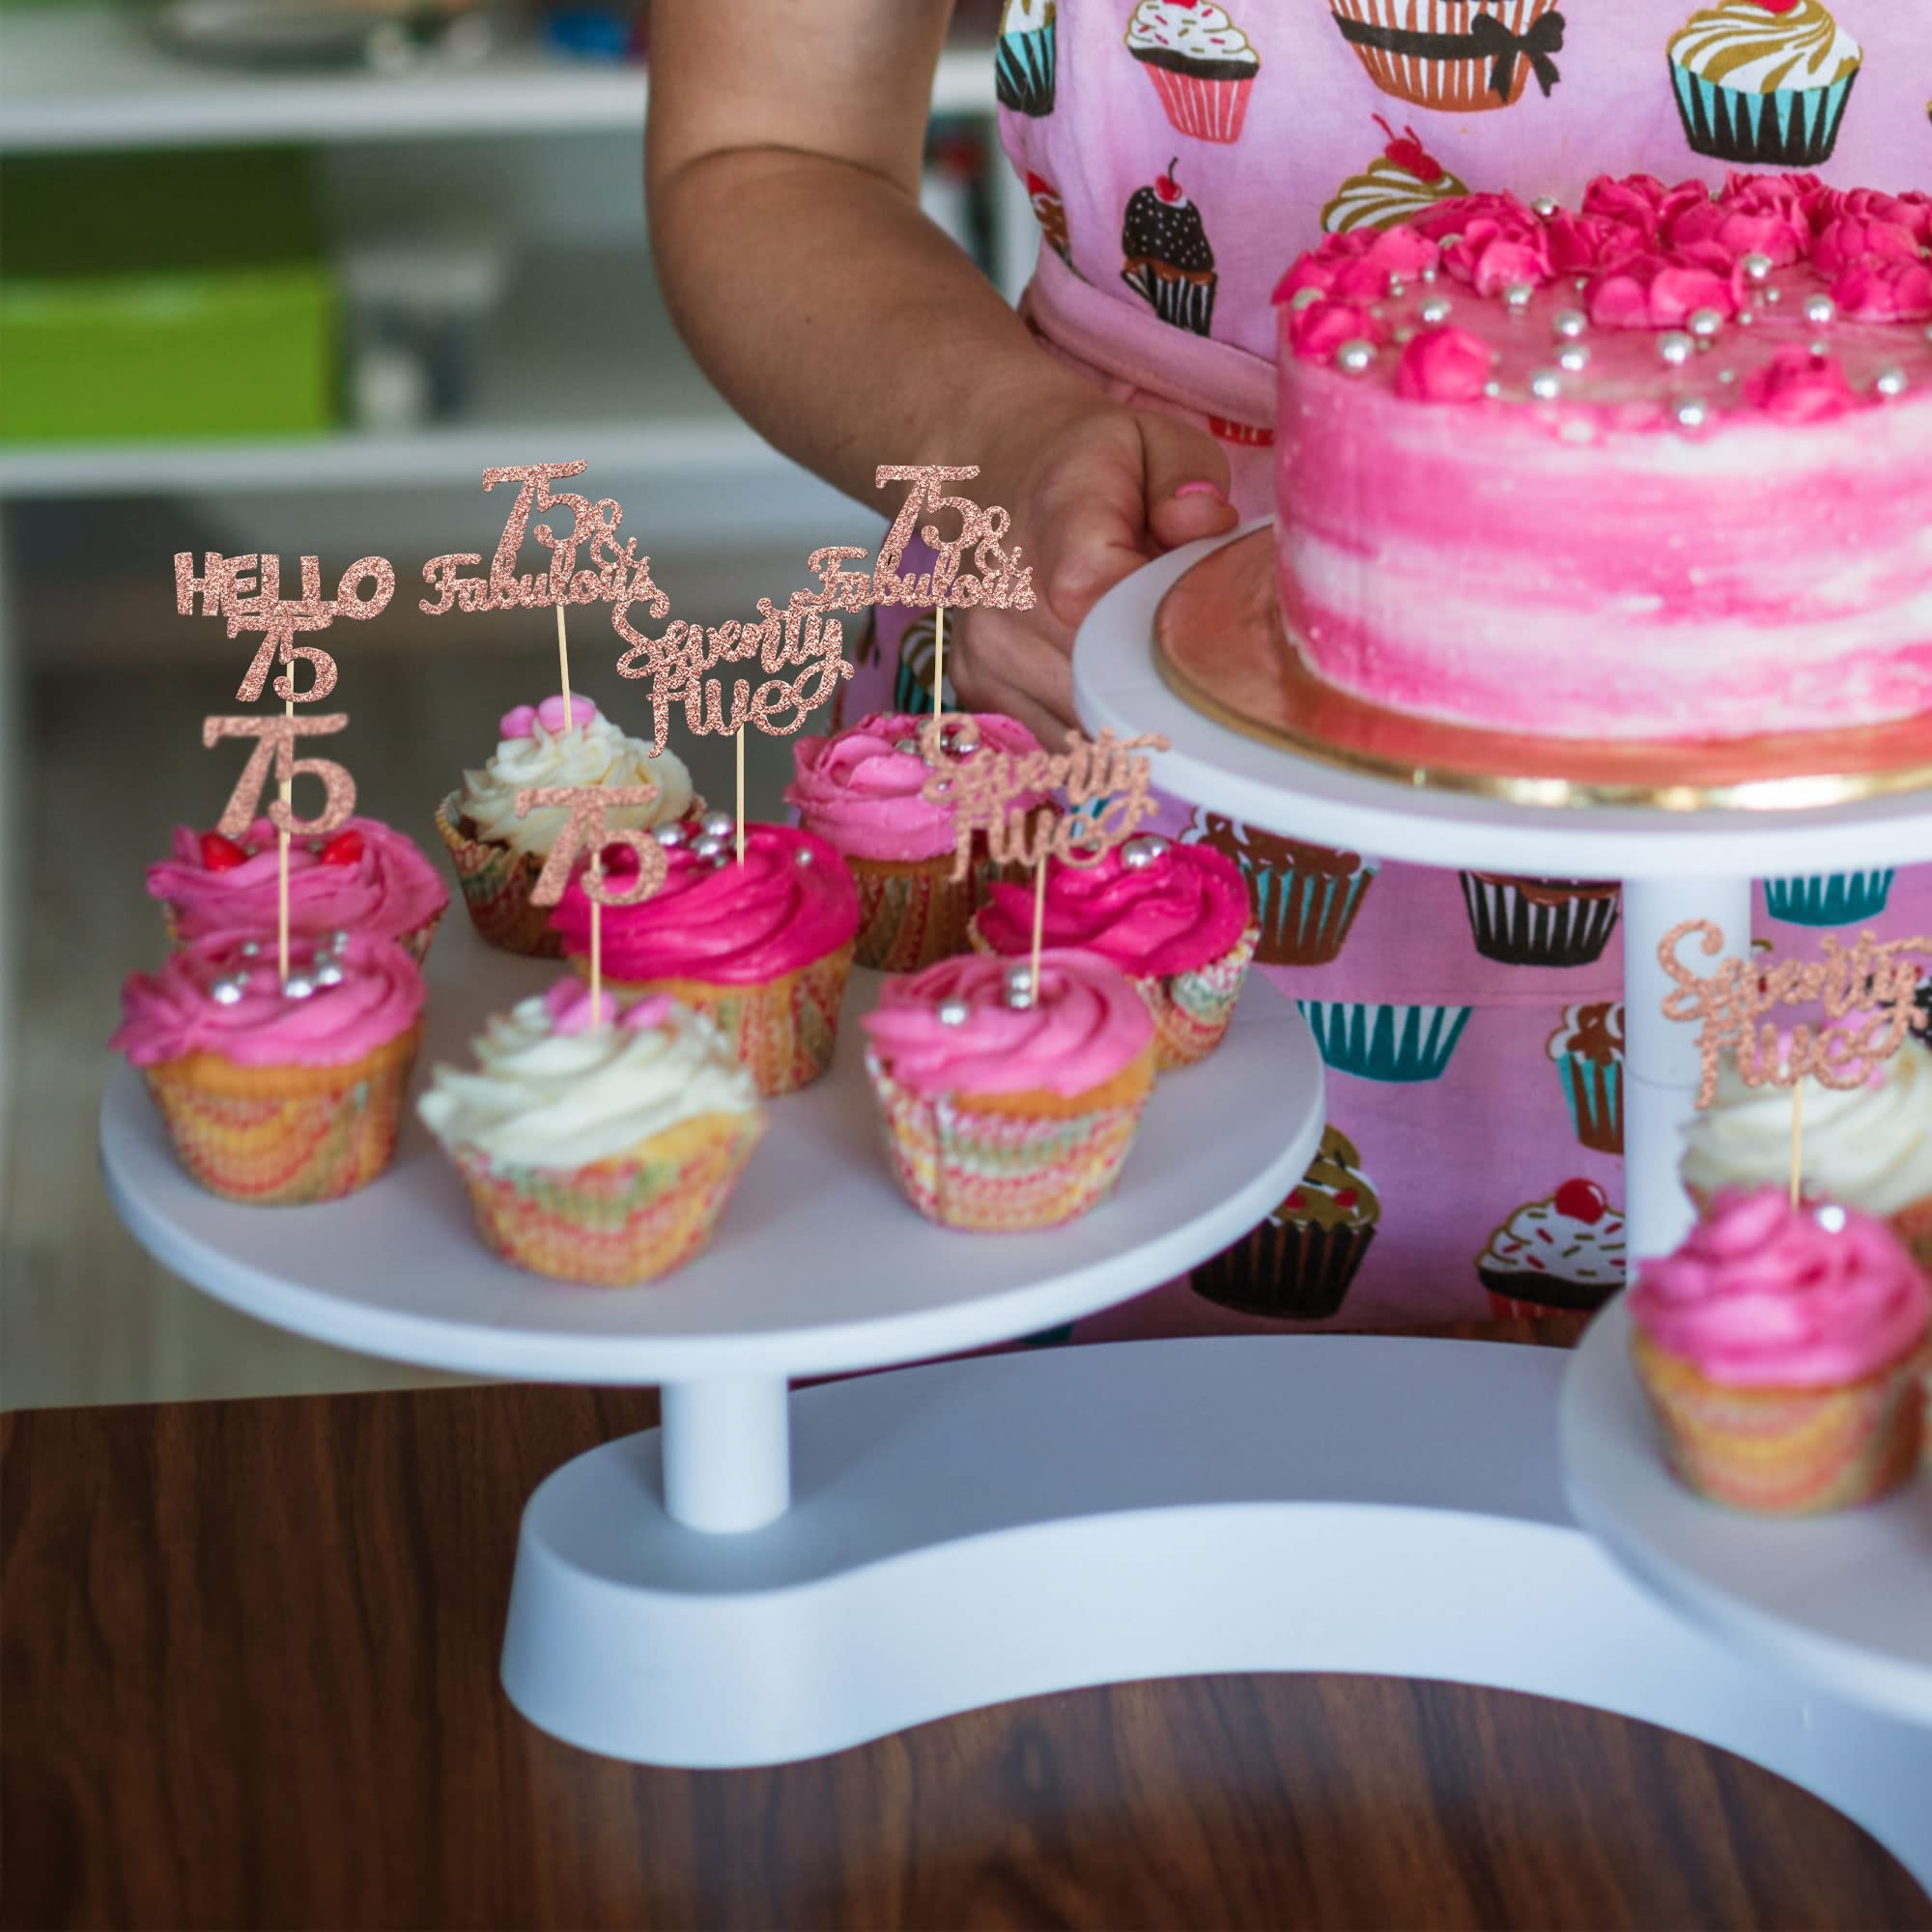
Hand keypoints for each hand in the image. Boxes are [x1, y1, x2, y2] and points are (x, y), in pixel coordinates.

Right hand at [946, 396, 1240, 746]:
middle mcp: (1007, 602)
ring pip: (1082, 728)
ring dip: (1130, 718)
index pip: (1109, 607)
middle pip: (1106, 688)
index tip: (1210, 631)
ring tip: (1156, 675)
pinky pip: (1053, 740)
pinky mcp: (976, 686)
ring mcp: (985, 652)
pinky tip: (1115, 694)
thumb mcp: (1153, 437)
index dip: (1172, 634)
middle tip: (1200, 664)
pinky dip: (1094, 730)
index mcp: (1059, 532)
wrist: (991, 468)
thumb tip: (1205, 522)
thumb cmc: (1090, 461)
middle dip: (1164, 689)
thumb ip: (1187, 475)